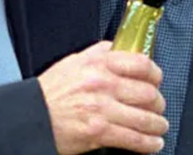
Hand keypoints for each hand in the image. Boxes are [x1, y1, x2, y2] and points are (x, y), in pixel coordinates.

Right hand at [37, 41, 167, 154]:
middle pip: (148, 93)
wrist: (33, 115)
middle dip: (159, 103)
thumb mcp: (74, 61)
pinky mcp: (99, 132)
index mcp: (98, 64)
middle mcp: (103, 85)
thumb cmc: (52, 90)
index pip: (141, 64)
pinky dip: (149, 143)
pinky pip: (134, 139)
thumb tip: (122, 48)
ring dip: (158, 125)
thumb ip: (100, 53)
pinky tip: (153, 142)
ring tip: (159, 126)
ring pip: (145, 118)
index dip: (156, 74)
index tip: (157, 80)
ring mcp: (102, 109)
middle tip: (158, 106)